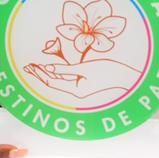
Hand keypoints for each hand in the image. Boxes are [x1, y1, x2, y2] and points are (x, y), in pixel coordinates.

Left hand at [23, 59, 140, 99]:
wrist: (129, 76)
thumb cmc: (110, 72)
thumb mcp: (86, 68)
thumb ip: (66, 69)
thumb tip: (48, 67)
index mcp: (75, 91)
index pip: (51, 82)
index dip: (39, 74)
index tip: (30, 65)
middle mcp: (76, 92)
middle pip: (53, 83)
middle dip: (41, 74)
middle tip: (29, 65)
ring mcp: (81, 88)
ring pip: (60, 81)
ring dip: (49, 73)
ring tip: (37, 65)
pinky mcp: (86, 82)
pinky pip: (69, 77)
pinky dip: (60, 72)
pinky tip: (54, 66)